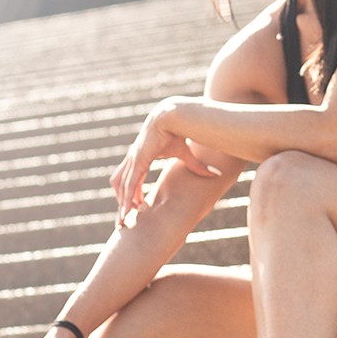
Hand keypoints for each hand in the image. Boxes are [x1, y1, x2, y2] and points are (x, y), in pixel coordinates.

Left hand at [110, 98, 218, 225]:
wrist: (173, 117)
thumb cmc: (179, 132)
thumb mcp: (187, 154)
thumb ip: (197, 166)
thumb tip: (216, 174)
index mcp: (140, 156)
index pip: (130, 178)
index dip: (131, 193)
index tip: (136, 208)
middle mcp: (133, 158)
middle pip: (119, 183)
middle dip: (121, 202)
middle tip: (123, 220)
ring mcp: (133, 159)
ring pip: (121, 186)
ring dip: (122, 203)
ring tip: (124, 219)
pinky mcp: (138, 161)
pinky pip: (130, 184)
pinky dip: (127, 198)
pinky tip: (127, 211)